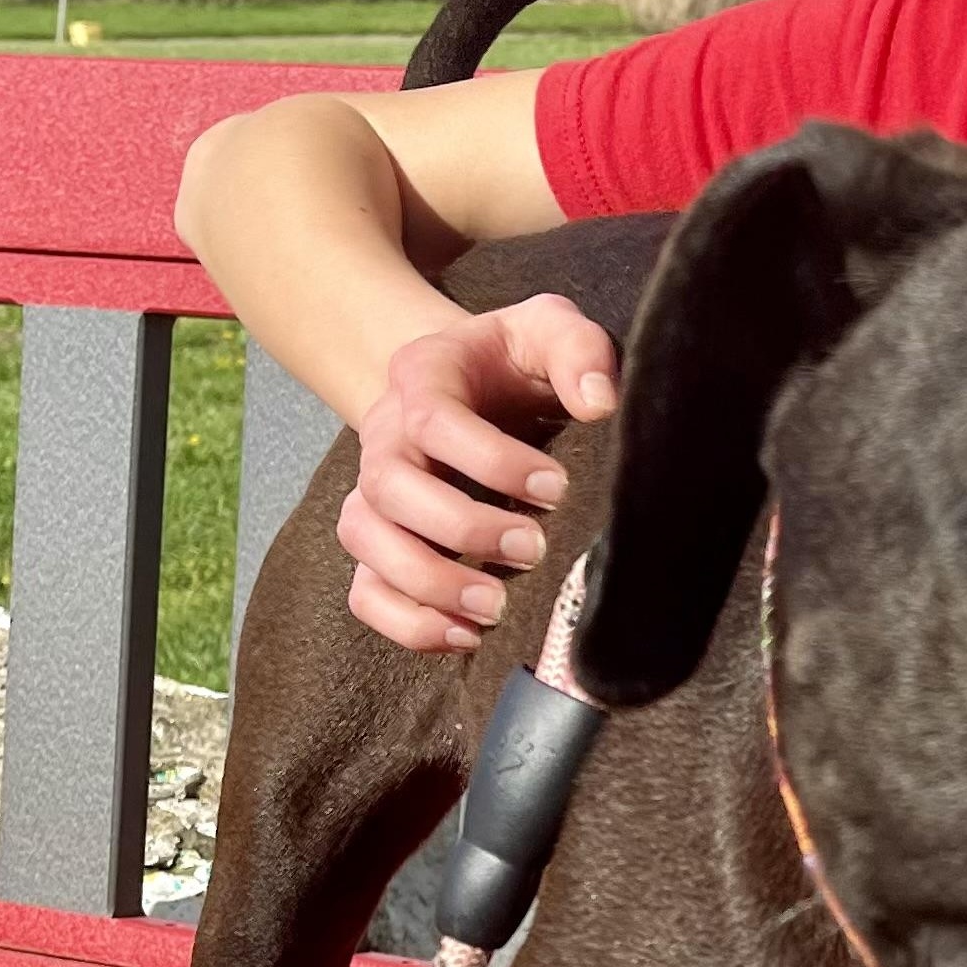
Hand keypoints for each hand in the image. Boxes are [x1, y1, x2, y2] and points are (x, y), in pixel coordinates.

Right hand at [338, 294, 618, 652]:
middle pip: (390, 488)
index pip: (435, 421)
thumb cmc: (522, 359)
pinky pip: (366, 590)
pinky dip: (406, 621)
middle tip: (534, 550)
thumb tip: (599, 404)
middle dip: (462, 528)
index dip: (491, 460)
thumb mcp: (552, 330)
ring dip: (428, 582)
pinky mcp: (384, 540)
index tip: (556, 486)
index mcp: (424, 375)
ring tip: (495, 607)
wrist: (483, 379)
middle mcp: (386, 434)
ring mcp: (377, 490)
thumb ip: (580, 351)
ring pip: (367, 540)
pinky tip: (465, 635)